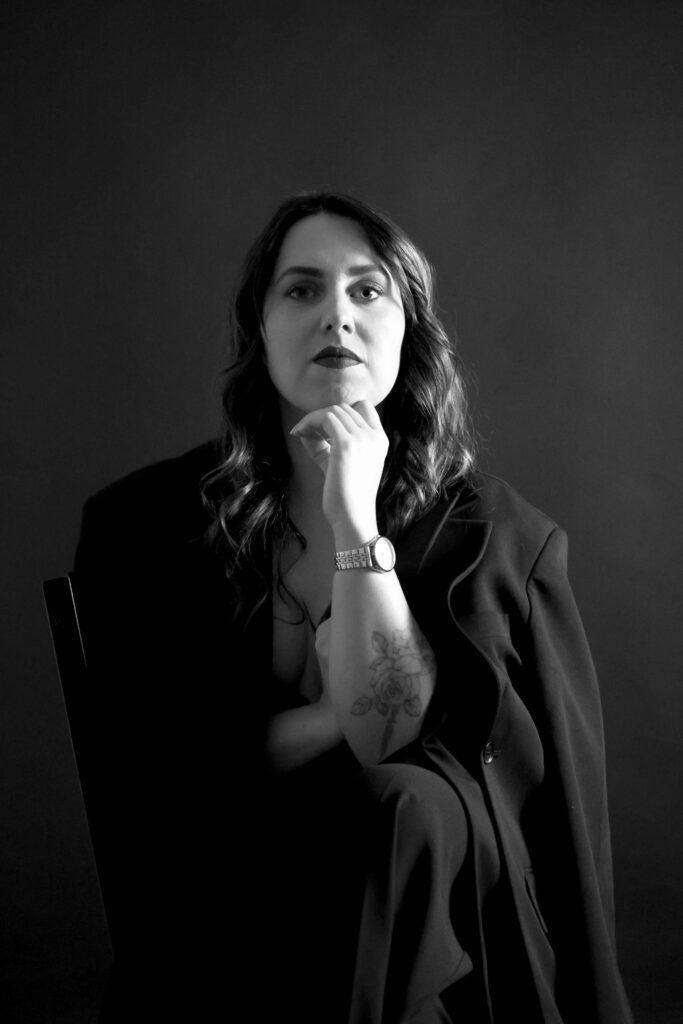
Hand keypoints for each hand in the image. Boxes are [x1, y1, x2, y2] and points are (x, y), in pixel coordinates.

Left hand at [290, 400, 387, 541]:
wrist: (352, 518)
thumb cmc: (346, 497)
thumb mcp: (337, 464)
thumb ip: (325, 446)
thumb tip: (305, 430)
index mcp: (379, 440)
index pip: (364, 407)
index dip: (341, 412)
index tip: (323, 427)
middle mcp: (374, 436)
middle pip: (343, 409)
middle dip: (320, 417)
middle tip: (304, 432)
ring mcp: (362, 439)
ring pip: (332, 412)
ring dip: (312, 419)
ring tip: (301, 434)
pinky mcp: (346, 444)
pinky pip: (324, 419)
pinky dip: (308, 422)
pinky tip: (298, 434)